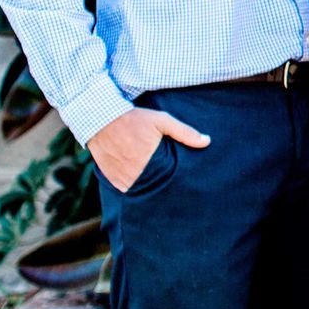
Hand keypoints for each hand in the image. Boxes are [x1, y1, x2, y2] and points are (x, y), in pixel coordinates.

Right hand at [88, 108, 209, 193]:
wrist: (101, 120)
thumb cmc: (134, 120)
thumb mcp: (162, 121)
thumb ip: (184, 132)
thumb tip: (207, 141)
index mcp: (150, 162)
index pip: (169, 179)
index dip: (175, 178)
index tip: (182, 178)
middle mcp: (135, 175)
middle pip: (155, 186)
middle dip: (163, 184)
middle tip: (171, 181)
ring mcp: (122, 179)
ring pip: (142, 189)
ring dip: (148, 186)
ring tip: (156, 180)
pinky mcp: (112, 180)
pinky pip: (127, 189)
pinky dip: (134, 185)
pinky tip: (141, 178)